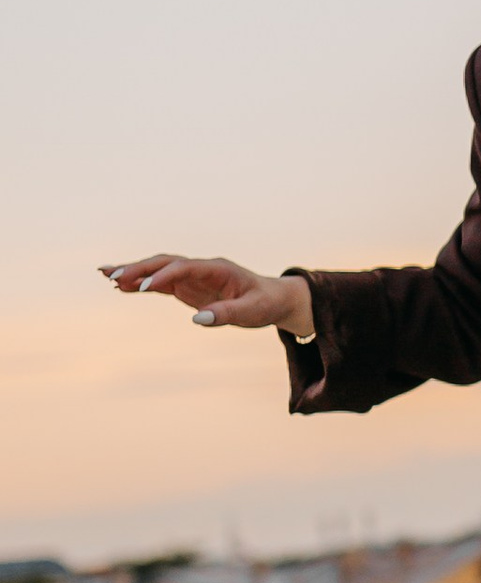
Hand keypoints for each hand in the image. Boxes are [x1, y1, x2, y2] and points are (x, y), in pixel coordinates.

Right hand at [102, 254, 314, 337]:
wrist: (273, 299)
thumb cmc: (264, 303)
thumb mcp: (251, 312)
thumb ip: (226, 314)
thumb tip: (198, 319)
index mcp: (216, 269)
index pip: (183, 267)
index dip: (163, 276)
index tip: (144, 288)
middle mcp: (201, 268)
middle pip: (165, 263)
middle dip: (139, 268)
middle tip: (112, 275)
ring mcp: (192, 276)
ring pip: (158, 270)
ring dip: (134, 272)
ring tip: (106, 276)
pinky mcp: (188, 287)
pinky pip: (160, 283)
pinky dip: (141, 284)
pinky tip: (120, 288)